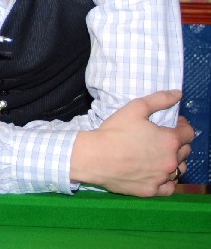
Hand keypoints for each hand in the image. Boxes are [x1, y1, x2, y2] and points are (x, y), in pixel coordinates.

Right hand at [71, 90, 194, 196]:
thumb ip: (160, 99)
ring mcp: (163, 178)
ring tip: (160, 155)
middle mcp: (171, 160)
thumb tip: (178, 94)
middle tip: (162, 138)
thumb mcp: (135, 108)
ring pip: (180, 169)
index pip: (189, 133)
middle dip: (178, 143)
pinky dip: (167, 180)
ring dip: (175, 161)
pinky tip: (158, 173)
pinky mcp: (152, 190)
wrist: (95, 157)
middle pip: (186, 151)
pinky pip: (170, 187)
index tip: (174, 124)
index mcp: (170, 140)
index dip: (182, 126)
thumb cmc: (114, 131)